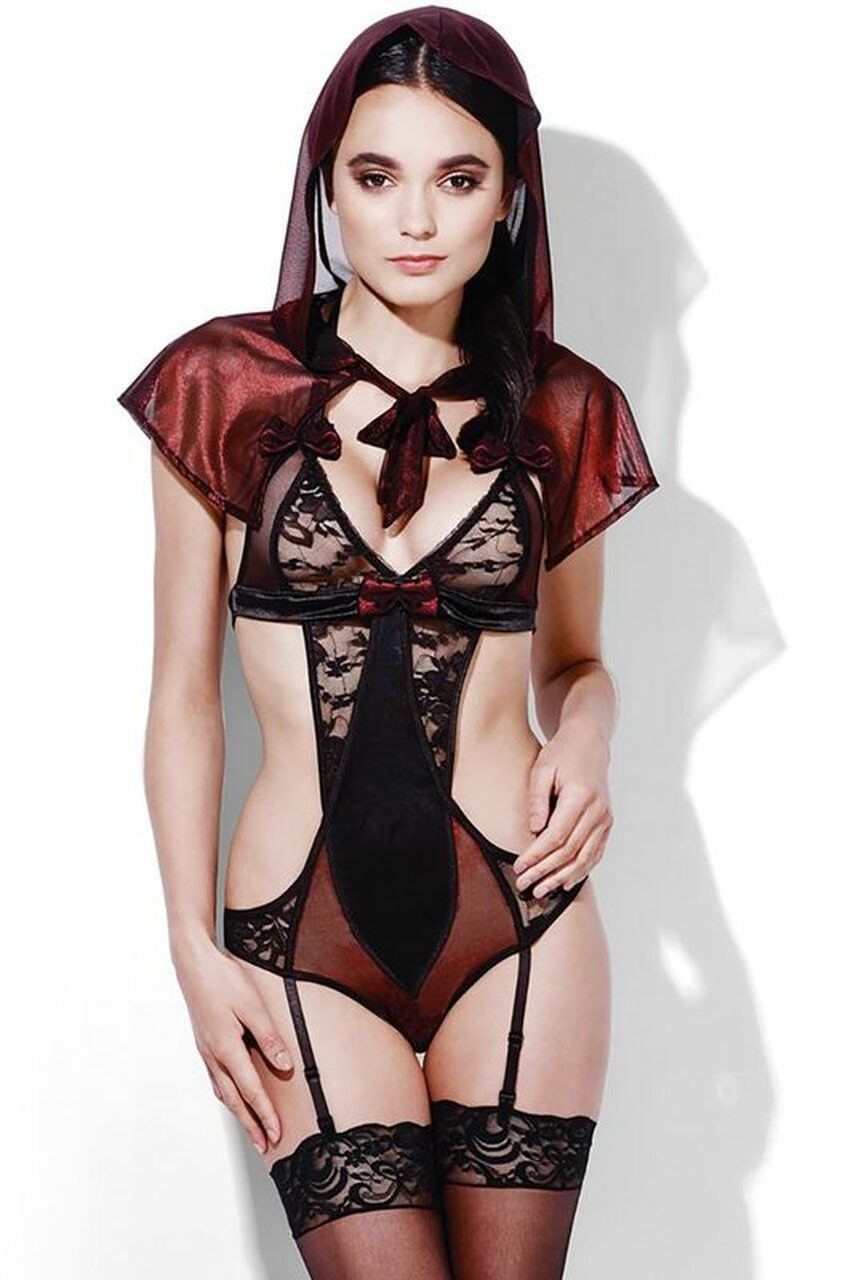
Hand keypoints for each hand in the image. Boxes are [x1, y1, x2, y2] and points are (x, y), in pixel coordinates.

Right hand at [172, 935, 294, 1154]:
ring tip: (252, 1129)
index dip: (265, 1114)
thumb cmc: (223, 981)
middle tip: (265, 1145)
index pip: (251, 1090)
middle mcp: (213, 1055)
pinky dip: (228, 1095)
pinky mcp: (204, 1044)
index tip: (276, 1134)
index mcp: (226, 1048)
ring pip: (224, 1092)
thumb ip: (269, 1038)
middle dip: (251, 1125)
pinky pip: (217, 1078)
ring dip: (239, 1113)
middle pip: (234, 1100)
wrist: (193, 965)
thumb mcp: (253, 1006)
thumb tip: (284, 1066)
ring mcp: (206, 1051)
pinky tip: (233, 1096)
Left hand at [514, 727, 613, 896]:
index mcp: (580, 796)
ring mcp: (605, 819)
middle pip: (570, 851)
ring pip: (585, 857)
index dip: (536, 855)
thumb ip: (537, 799)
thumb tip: (534, 830)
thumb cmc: (561, 754)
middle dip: (545, 871)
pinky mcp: (606, 824)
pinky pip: (595, 853)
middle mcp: (597, 811)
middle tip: (525, 885)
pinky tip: (565, 881)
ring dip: (562, 876)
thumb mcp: (541, 769)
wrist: (589, 743)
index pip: (556, 836)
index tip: (519, 867)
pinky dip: (580, 870)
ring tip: (542, 890)